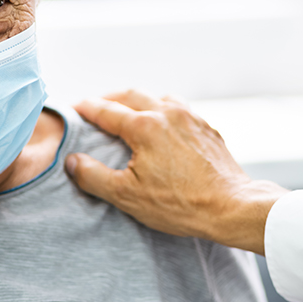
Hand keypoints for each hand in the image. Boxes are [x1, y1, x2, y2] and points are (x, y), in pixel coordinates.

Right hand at [65, 90, 287, 254]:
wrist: (231, 207)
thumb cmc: (180, 204)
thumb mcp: (127, 196)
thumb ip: (93, 176)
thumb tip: (72, 161)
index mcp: (145, 126)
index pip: (106, 110)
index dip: (86, 108)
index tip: (74, 108)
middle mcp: (167, 113)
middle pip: (131, 94)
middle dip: (110, 98)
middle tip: (95, 106)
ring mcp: (190, 118)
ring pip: (158, 96)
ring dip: (138, 99)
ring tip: (128, 111)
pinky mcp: (206, 128)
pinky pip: (179, 108)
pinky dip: (162, 109)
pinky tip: (162, 123)